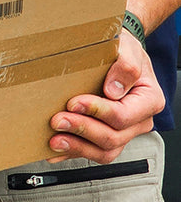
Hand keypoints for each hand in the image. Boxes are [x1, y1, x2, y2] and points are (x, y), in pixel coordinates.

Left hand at [48, 29, 164, 163]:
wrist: (116, 54)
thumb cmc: (123, 51)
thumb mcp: (127, 48)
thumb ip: (125, 65)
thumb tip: (114, 89)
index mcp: (148, 100)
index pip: (123, 115)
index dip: (97, 112)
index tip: (74, 103)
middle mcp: (139, 121)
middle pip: (113, 137)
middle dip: (82, 129)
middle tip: (57, 120)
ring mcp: (123, 131)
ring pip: (104, 151)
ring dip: (77, 147)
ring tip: (54, 139)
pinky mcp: (106, 137)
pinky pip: (92, 152)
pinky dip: (72, 153)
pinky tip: (55, 152)